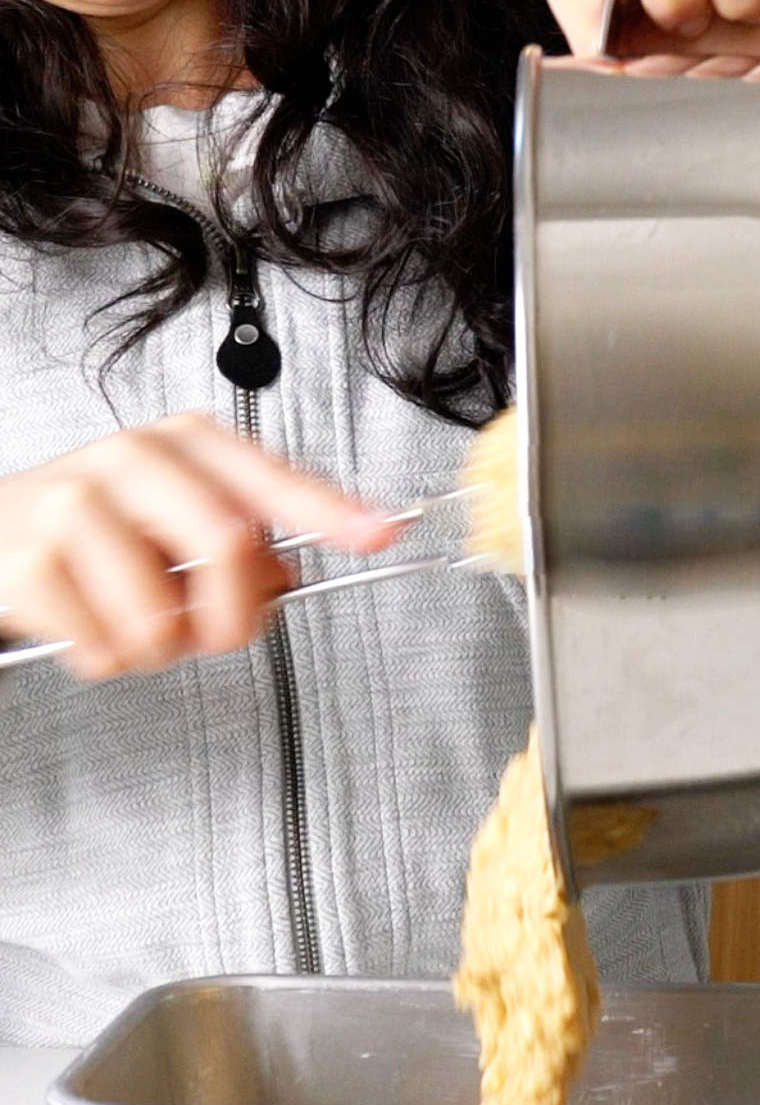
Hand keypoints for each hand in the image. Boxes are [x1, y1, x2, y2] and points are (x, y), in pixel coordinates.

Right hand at [0, 414, 390, 681]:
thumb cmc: (98, 535)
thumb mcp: (174, 524)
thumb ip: (245, 547)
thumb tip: (287, 576)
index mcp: (183, 447)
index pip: (271, 481)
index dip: (329, 512)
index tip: (381, 532)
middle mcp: (131, 460)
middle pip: (225, 544)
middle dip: (230, 615)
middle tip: (209, 632)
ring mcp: (75, 504)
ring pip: (161, 616)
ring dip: (156, 647)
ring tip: (129, 619)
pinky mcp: (32, 560)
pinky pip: (105, 647)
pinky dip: (105, 657)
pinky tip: (86, 624)